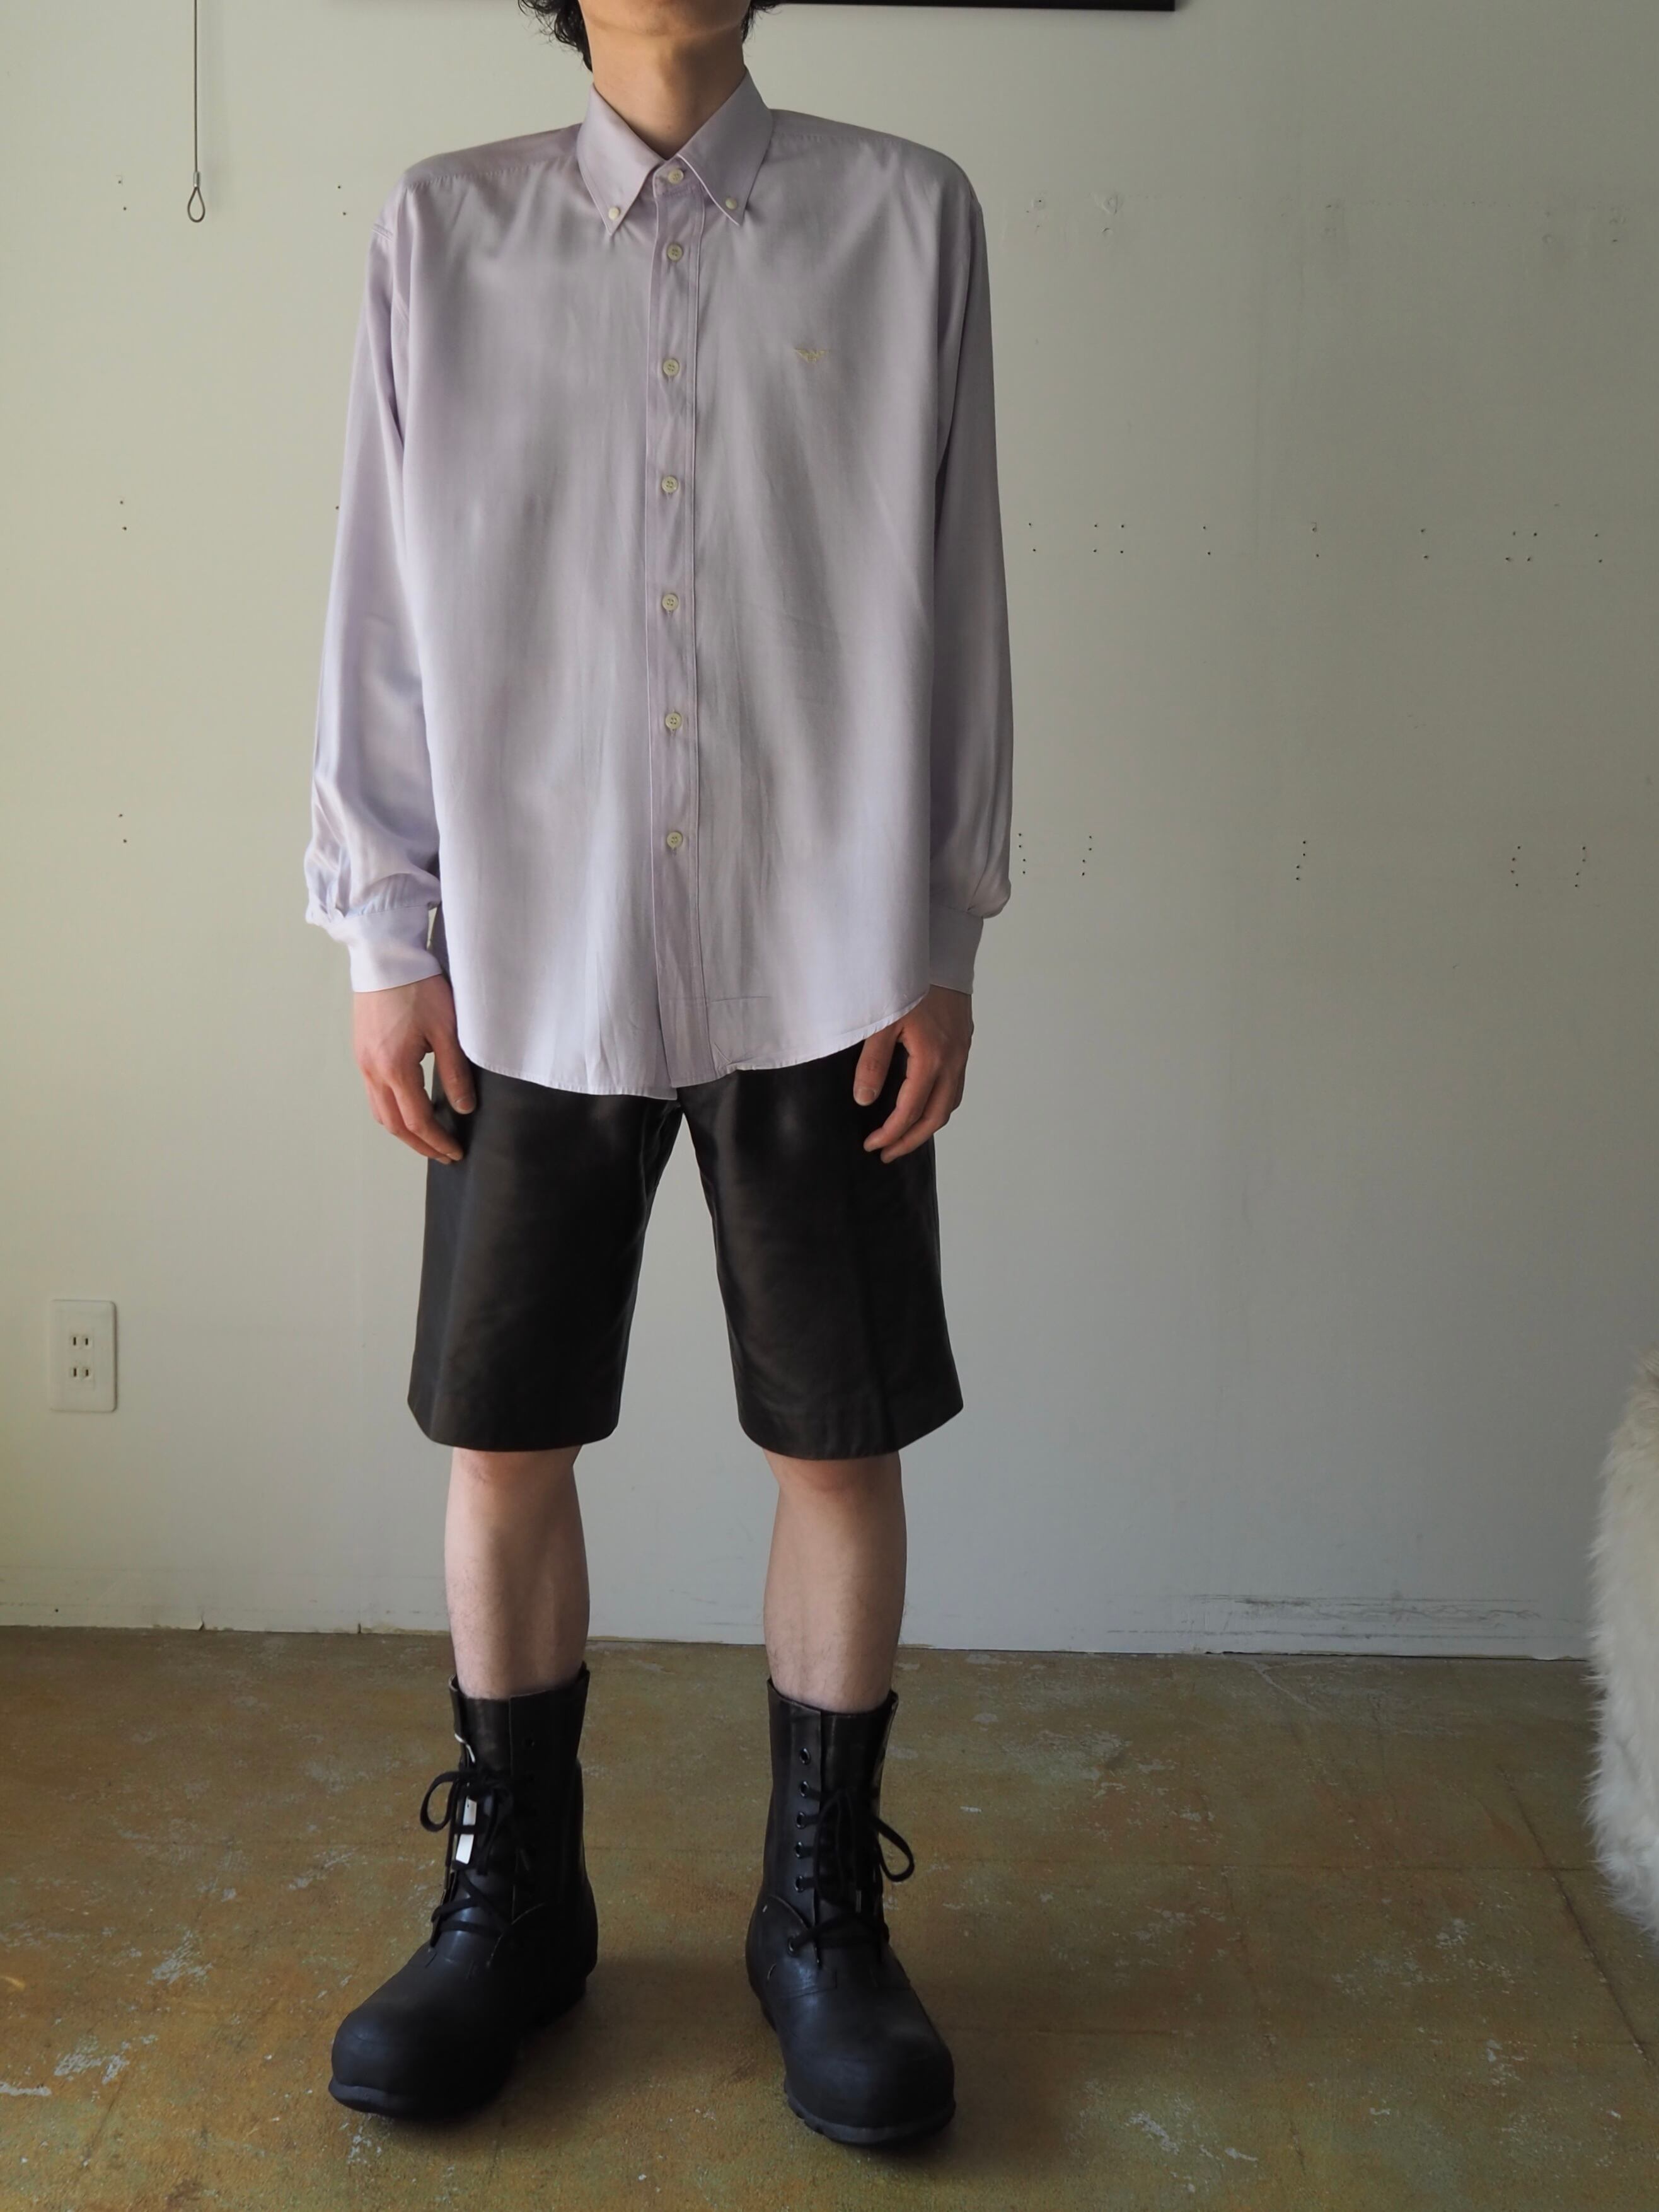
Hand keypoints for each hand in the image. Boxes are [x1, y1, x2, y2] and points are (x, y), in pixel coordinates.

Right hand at [352, 973, 475, 1163]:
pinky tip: (409, 1107)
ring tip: (428, 1137)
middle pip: (393, 1124)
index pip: (417, 1121)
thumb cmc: (418, 987)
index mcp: (395, 1068)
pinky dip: (391, 1110)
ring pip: (379, 1111)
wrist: (386, 957)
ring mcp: (363, 1062)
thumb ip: (455, 1073)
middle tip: (443, 1154)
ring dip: (403, 1130)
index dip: (437, 1141)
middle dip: (419, 1144)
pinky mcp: (362, 1051)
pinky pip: (374, 1093)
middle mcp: (373, 1070)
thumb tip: (464, 1108)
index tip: (455, 1152)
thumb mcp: (447, 1031)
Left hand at [852, 985, 973, 1162]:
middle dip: (910, 1140)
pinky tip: (922, 1104)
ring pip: (950, 1103)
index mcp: (931, 1058)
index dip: (891, 1133)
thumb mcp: (882, 1021)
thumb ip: (872, 1063)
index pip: (911, 1110)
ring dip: (927, 1125)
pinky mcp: (963, 1044)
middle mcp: (952, 1060)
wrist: (942, 952)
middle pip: (936, 1117)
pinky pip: (955, 1087)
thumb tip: (864, 1100)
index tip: (872, 1145)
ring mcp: (962, 1053)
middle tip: (886, 1153)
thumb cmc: (910, 982)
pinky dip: (939, 1104)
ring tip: (903, 1136)